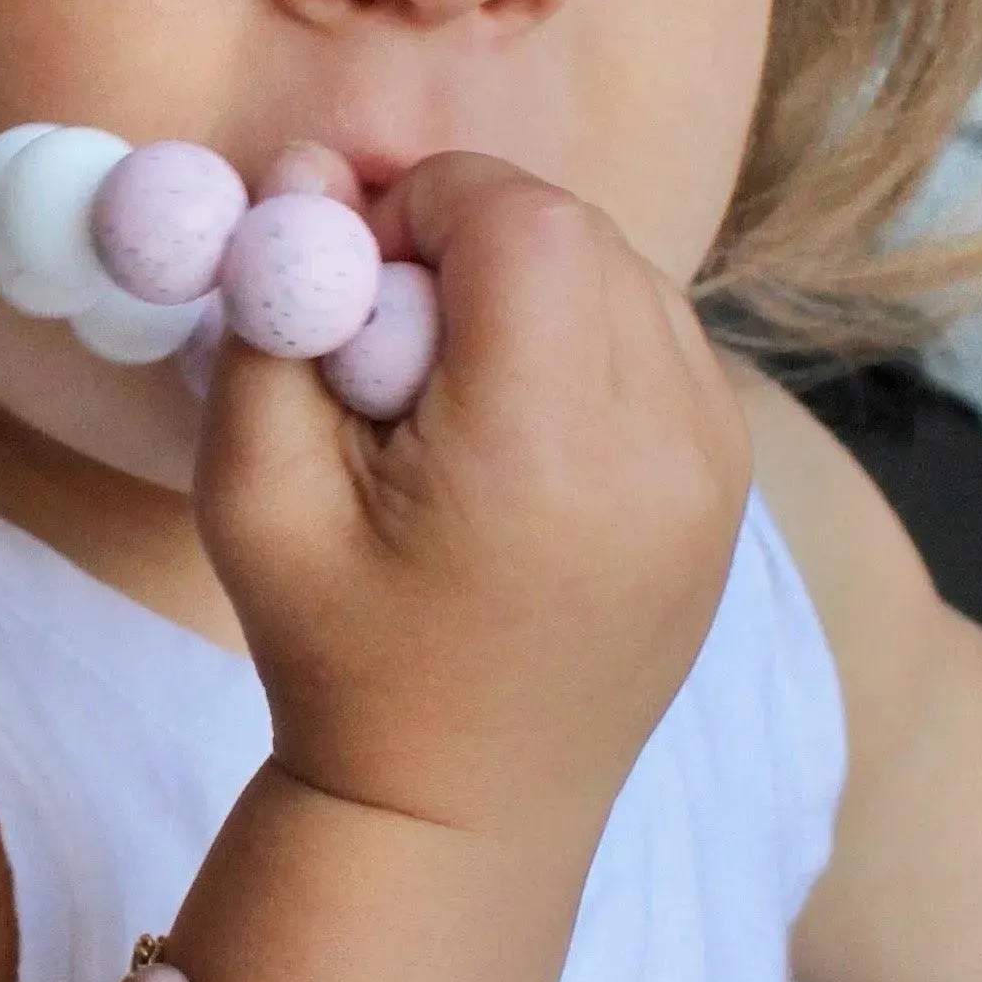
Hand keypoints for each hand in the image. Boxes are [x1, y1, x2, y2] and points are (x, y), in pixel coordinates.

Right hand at [193, 153, 752, 850]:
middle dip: (472, 237)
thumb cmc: (342, 660)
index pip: (519, 218)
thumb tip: (307, 169)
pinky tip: (515, 428)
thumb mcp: (254, 497)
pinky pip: (660, 338)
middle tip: (389, 323)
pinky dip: (582, 337)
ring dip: (530, 283)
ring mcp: (715, 466)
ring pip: (626, 272)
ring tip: (450, 388)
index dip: (422, 205)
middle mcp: (664, 447)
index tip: (355, 269)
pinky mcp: (727, 481)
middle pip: (578, 232)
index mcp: (548, 452)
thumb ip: (272, 318)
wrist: (463, 813)